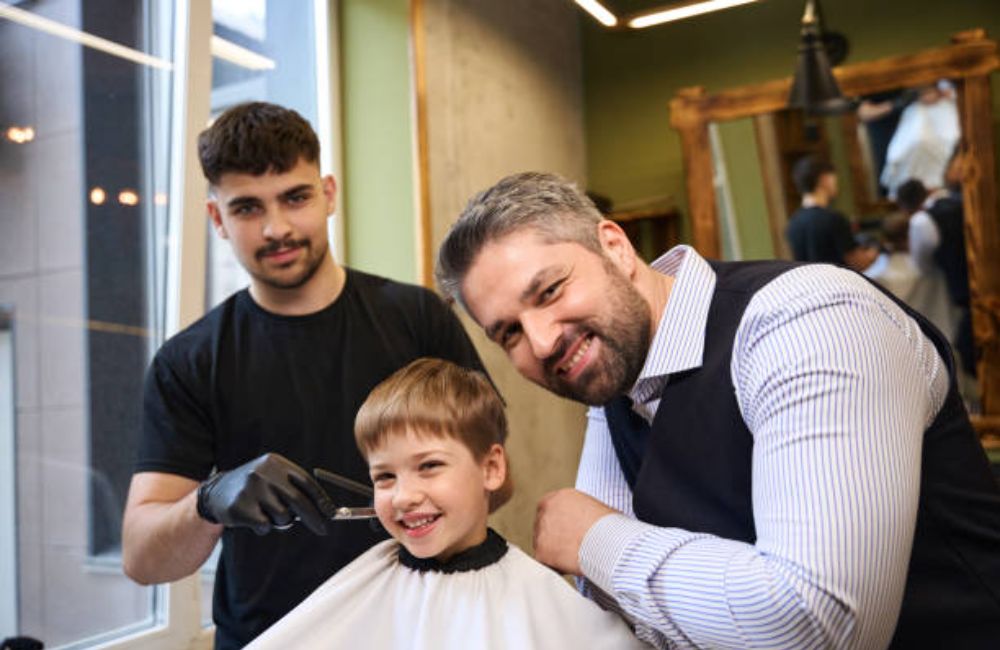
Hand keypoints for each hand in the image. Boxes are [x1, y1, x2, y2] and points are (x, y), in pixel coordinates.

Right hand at [196, 453, 334, 535]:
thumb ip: (293, 489)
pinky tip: (253, 519)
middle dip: (313, 518)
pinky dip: (263, 528)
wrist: (216, 492)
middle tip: (323, 530)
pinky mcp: (241, 507)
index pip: (305, 481)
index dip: (321, 499)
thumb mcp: (272, 478)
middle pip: (297, 500)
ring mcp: (251, 489)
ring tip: (267, 514)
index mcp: (275, 463)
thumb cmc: (254, 488)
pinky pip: (265, 526)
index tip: (331, 513)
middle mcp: (263, 473)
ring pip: (282, 516)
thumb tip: (323, 510)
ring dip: (280, 522)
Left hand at [533, 488, 615, 575]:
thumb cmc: (610, 527)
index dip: (559, 523)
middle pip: (544, 526)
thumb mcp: (595, 508)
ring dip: (555, 553)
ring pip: (543, 545)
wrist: (607, 542)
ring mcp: (541, 531)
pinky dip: (556, 568)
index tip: (568, 532)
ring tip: (577, 556)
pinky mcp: (540, 552)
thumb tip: (586, 522)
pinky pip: (545, 563)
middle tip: (571, 548)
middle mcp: (546, 510)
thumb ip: (582, 512)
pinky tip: (572, 566)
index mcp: (560, 497)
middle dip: (554, 538)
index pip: (550, 509)